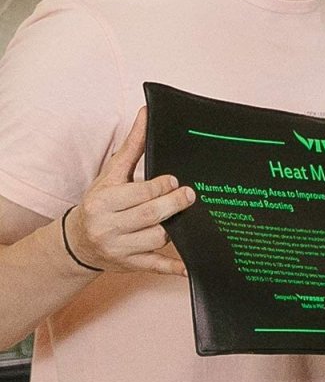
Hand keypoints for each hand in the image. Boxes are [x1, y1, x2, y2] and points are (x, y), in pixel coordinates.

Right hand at [63, 108, 195, 275]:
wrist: (77, 241)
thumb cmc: (100, 201)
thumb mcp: (111, 174)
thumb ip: (132, 146)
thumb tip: (146, 113)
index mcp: (103, 202)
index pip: (140, 193)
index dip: (163, 186)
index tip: (175, 181)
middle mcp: (108, 227)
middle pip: (151, 216)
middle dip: (174, 204)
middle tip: (190, 196)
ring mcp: (119, 249)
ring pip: (157, 239)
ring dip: (173, 228)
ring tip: (179, 218)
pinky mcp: (130, 266)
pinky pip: (155, 268)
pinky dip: (173, 268)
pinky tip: (189, 267)